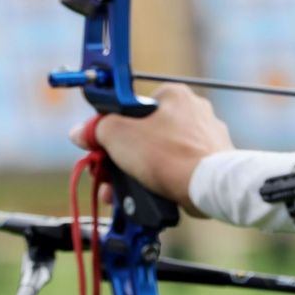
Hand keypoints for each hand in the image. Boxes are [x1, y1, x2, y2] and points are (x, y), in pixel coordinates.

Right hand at [69, 83, 233, 216]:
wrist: (209, 186)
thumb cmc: (169, 154)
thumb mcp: (119, 135)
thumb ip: (97, 130)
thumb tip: (82, 132)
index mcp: (173, 95)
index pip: (132, 108)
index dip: (111, 129)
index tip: (99, 147)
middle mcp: (194, 112)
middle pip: (144, 135)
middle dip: (120, 159)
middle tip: (105, 177)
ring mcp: (206, 139)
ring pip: (159, 156)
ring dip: (135, 175)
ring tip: (120, 195)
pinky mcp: (212, 163)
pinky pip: (177, 171)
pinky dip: (160, 184)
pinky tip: (146, 198)